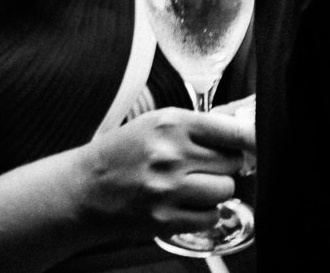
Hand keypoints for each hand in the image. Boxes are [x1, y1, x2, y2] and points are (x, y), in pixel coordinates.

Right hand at [67, 107, 251, 238]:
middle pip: (233, 162)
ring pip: (226, 190)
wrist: (83, 188)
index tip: (256, 144)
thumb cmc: (120, 154)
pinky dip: (204, 212)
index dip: (250, 140)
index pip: (233, 131)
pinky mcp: (166, 218)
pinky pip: (211, 216)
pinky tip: (182, 203)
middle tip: (199, 165)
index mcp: (168, 123)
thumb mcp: (152, 126)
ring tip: (190, 185)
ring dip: (215, 190)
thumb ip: (197, 127)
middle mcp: (170, 154)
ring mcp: (168, 188)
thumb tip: (245, 127)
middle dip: (222, 165)